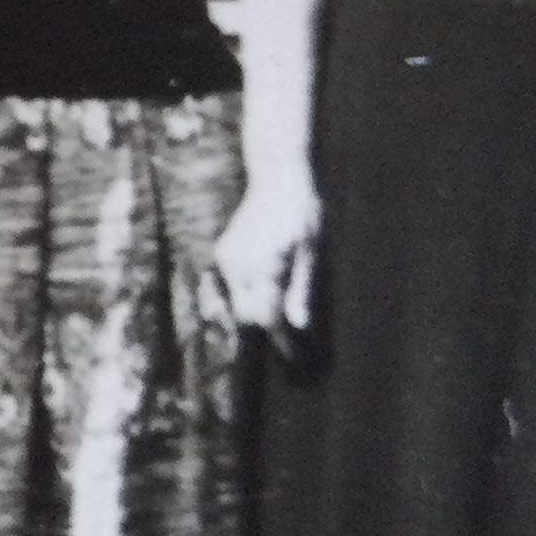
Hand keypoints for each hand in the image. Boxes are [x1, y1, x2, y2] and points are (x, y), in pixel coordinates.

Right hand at [214, 169, 321, 356]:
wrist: (277, 178)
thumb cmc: (303, 213)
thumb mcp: (312, 252)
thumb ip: (302, 290)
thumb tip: (299, 327)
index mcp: (262, 267)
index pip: (266, 317)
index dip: (280, 341)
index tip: (295, 357)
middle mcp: (237, 266)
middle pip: (244, 315)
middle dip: (263, 333)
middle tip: (287, 350)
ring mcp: (226, 259)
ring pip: (232, 303)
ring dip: (250, 319)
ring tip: (271, 334)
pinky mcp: (223, 254)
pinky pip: (227, 288)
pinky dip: (239, 302)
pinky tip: (253, 307)